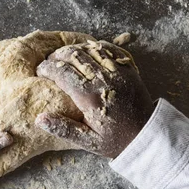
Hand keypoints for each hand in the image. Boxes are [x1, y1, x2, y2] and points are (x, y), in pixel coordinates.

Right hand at [34, 40, 153, 158]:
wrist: (149, 135)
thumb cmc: (117, 140)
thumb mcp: (88, 141)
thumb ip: (63, 129)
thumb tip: (39, 119)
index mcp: (90, 97)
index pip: (62, 72)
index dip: (47, 68)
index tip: (40, 71)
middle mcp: (103, 79)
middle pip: (74, 55)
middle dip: (57, 56)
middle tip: (50, 62)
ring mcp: (117, 71)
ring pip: (90, 48)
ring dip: (74, 49)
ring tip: (64, 56)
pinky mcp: (128, 68)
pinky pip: (109, 49)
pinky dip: (95, 46)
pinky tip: (87, 52)